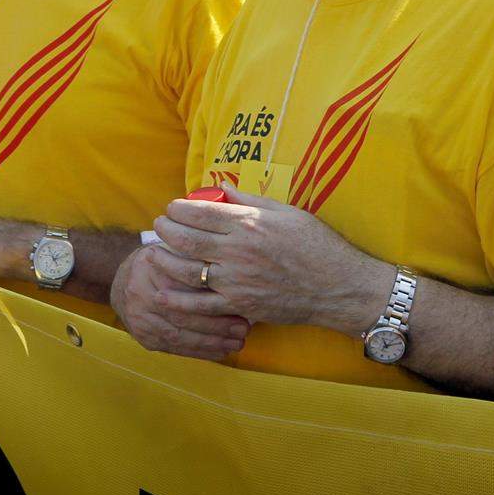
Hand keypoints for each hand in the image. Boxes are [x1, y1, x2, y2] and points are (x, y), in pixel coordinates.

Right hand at [112, 244, 249, 361]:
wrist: (122, 281)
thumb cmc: (159, 262)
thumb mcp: (173, 250)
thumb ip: (194, 258)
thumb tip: (234, 272)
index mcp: (151, 269)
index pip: (185, 288)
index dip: (213, 298)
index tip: (240, 304)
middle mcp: (141, 296)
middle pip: (183, 315)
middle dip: (217, 325)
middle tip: (244, 328)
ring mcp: (140, 320)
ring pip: (180, 336)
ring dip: (212, 343)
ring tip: (237, 343)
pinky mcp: (144, 339)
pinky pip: (175, 349)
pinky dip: (200, 352)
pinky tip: (220, 351)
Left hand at [149, 186, 389, 334]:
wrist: (338, 285)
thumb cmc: (316, 244)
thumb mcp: (287, 212)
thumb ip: (251, 200)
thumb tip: (222, 187)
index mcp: (250, 225)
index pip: (201, 213)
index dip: (179, 209)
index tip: (171, 207)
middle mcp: (239, 252)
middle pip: (188, 240)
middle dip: (167, 230)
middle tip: (159, 225)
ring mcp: (238, 282)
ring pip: (187, 271)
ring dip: (165, 260)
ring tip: (156, 252)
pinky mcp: (241, 306)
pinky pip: (202, 306)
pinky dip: (179, 300)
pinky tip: (162, 293)